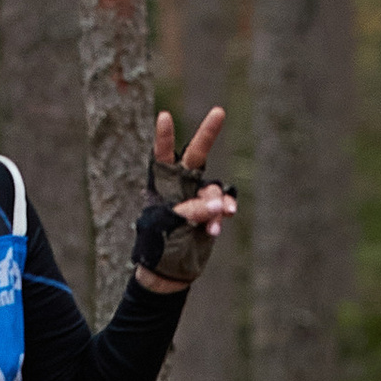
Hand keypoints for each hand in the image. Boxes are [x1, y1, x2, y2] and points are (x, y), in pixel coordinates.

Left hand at [136, 105, 234, 293]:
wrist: (171, 269)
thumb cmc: (158, 243)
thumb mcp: (168, 225)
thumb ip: (191, 211)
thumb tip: (217, 205)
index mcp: (162, 182)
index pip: (163, 154)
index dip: (165, 137)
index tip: (164, 116)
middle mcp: (182, 183)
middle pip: (197, 154)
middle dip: (208, 133)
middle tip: (219, 111)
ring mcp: (199, 197)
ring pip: (213, 189)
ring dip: (216, 203)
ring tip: (215, 221)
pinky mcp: (213, 213)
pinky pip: (223, 207)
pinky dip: (221, 216)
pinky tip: (215, 229)